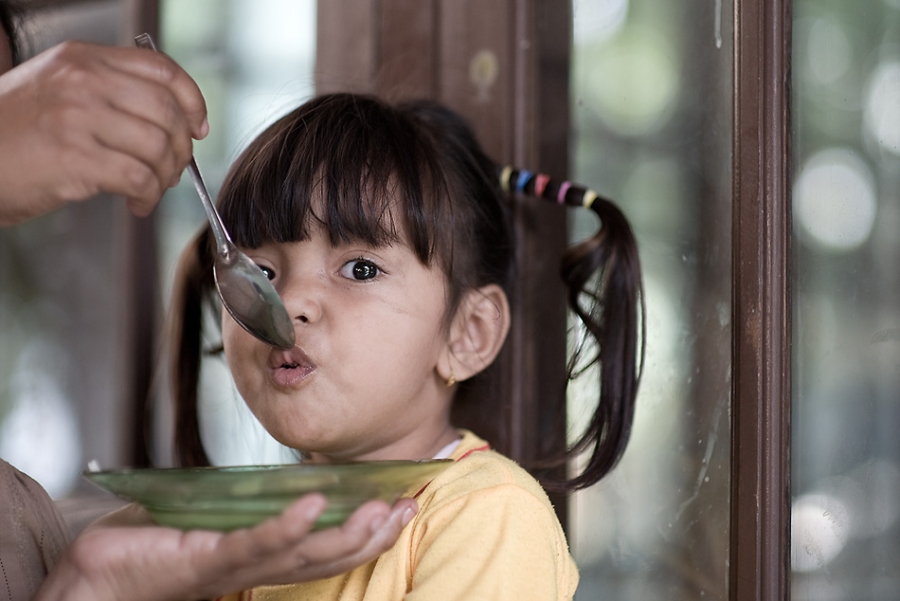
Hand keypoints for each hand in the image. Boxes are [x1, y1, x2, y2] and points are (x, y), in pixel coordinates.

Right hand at [0, 40, 207, 225]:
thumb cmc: (13, 134)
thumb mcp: (58, 91)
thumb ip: (109, 92)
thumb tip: (171, 121)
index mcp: (82, 59)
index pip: (160, 69)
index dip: (191, 100)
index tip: (198, 126)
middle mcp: (82, 82)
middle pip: (167, 111)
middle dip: (182, 148)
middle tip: (175, 168)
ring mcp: (78, 118)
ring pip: (158, 147)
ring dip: (166, 177)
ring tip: (152, 189)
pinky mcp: (75, 158)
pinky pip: (139, 178)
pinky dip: (149, 196)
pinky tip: (138, 203)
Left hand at [32, 494, 416, 600]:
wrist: (95, 578)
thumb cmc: (152, 547)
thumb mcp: (212, 519)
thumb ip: (245, 504)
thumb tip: (274, 474)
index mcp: (263, 560)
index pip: (327, 550)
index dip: (367, 533)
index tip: (400, 506)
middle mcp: (258, 570)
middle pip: (329, 558)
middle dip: (373, 535)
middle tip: (407, 508)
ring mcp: (236, 567)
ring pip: (304, 555)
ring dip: (346, 533)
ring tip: (377, 507)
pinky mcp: (209, 559)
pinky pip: (255, 544)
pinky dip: (287, 527)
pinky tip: (313, 504)